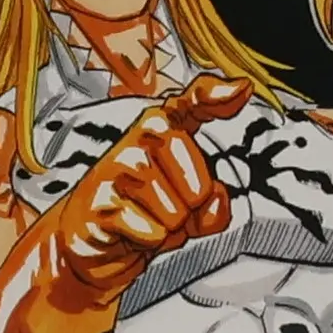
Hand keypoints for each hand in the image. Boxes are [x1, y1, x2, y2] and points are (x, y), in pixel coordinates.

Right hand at [45, 73, 250, 302]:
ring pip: (176, 215)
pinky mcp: (100, 201)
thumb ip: (214, 204)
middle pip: (199, 187)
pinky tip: (129, 233)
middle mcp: (140, 139)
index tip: (242, 89)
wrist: (90, 242)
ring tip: (144, 221)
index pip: (192, 103)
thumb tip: (215, 200)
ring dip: (167, 231)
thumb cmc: (142, 213)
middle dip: (191, 212)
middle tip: (165, 211)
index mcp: (163, 129)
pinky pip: (153, 233)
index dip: (217, 95)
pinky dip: (147, 243)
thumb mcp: (189, 208)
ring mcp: (117, 168)